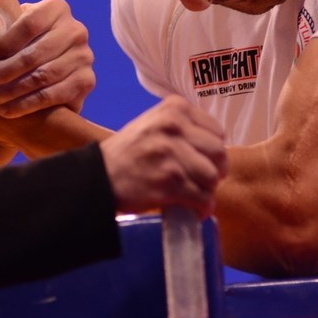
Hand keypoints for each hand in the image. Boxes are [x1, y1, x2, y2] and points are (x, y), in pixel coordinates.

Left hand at [0, 0, 94, 116]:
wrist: (33, 74)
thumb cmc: (9, 45)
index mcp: (56, 8)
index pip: (29, 24)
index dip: (4, 44)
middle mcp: (75, 30)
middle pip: (35, 53)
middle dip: (4, 71)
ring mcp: (84, 56)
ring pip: (44, 76)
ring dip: (12, 90)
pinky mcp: (86, 81)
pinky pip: (55, 95)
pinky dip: (28, 104)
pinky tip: (8, 110)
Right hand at [99, 97, 228, 215]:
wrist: (98, 175)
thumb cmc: (128, 151)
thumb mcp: (154, 123)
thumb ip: (183, 126)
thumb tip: (214, 148)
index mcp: (174, 108)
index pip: (217, 131)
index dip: (213, 151)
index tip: (204, 161)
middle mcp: (174, 126)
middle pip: (219, 153)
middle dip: (215, 170)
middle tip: (204, 180)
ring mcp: (172, 154)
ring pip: (212, 177)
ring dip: (207, 190)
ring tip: (195, 194)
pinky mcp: (170, 182)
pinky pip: (202, 198)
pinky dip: (202, 208)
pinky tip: (195, 210)